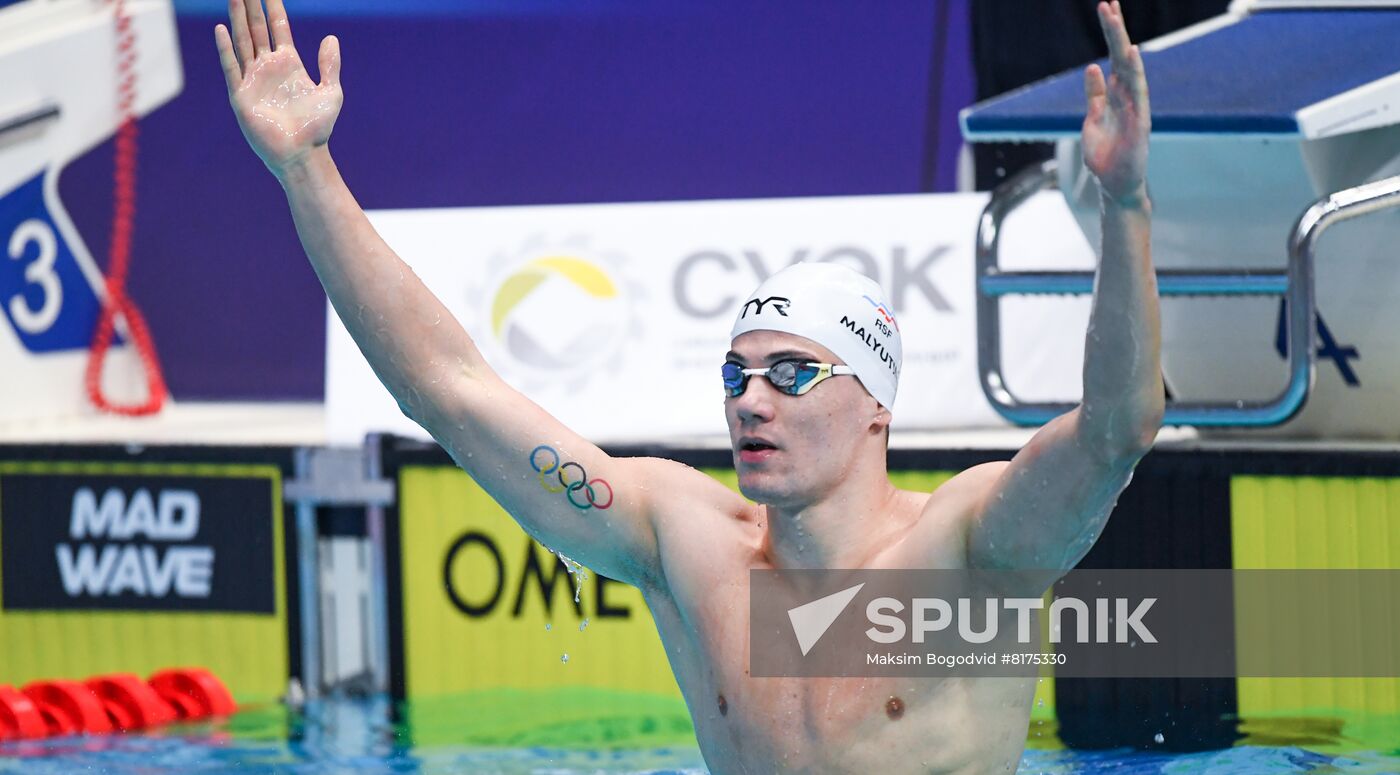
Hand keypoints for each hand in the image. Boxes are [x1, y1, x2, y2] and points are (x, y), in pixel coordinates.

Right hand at [215, 0, 341, 177]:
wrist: (303, 154)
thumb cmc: (318, 128)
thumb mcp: (331, 92)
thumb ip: (329, 65)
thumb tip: (330, 37)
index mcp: (289, 63)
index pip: (277, 27)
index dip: (273, 7)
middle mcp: (268, 67)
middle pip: (255, 29)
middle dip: (250, 6)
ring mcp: (253, 79)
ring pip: (242, 41)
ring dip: (237, 19)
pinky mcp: (241, 95)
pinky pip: (232, 67)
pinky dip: (226, 48)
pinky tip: (221, 29)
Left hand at [1081, 1, 1149, 202]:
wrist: (1115, 184)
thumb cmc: (1105, 154)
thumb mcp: (1093, 119)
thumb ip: (1095, 94)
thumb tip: (1093, 68)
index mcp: (1116, 94)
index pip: (1113, 57)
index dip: (1110, 33)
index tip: (1106, 7)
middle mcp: (1128, 95)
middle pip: (1122, 57)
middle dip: (1115, 31)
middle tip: (1107, 4)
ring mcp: (1135, 107)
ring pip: (1130, 69)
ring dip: (1122, 44)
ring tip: (1115, 21)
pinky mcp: (1139, 122)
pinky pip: (1138, 93)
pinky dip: (1135, 73)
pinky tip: (1131, 54)